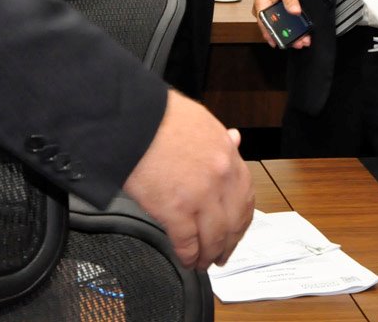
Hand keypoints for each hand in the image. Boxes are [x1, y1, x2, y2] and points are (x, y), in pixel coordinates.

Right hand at [123, 91, 253, 268]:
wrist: (132, 119)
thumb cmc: (158, 116)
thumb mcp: (201, 120)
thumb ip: (220, 137)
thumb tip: (234, 139)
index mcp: (227, 153)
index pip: (245, 195)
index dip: (241, 219)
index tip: (235, 230)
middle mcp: (220, 176)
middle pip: (232, 221)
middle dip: (228, 244)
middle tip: (221, 254)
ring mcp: (200, 195)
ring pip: (213, 237)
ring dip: (209, 254)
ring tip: (202, 262)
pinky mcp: (175, 210)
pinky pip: (188, 242)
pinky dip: (189, 255)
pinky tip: (186, 259)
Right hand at [252, 0, 308, 48]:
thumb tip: (295, 11)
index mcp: (261, 3)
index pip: (265, 23)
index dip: (272, 35)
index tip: (281, 42)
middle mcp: (263, 10)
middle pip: (272, 28)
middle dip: (285, 37)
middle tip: (298, 42)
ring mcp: (268, 12)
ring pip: (277, 27)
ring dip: (288, 34)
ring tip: (300, 39)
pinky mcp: (274, 13)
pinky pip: (280, 23)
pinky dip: (289, 28)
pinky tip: (297, 33)